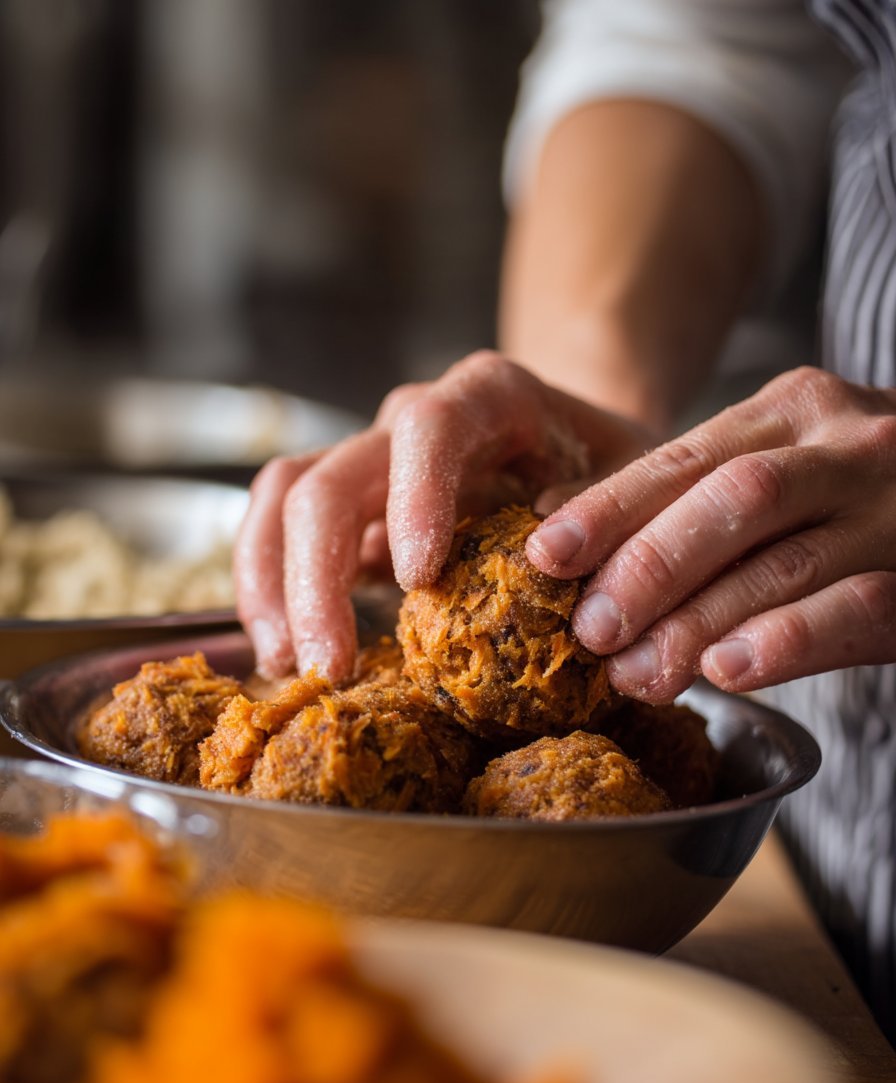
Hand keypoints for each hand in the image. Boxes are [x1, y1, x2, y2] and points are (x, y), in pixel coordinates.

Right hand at [235, 351, 652, 678]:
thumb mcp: (642, 486)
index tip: (417, 580)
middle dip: (316, 576)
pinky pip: (279, 532)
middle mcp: (414, 420)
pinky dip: (271, 591)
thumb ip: (610, 513)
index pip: (433, 427)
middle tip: (327, 666)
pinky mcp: (351, 511)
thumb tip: (554, 557)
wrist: (589, 456)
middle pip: (333, 477)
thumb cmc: (618, 476)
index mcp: (490, 398)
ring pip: (286, 495)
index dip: (415, 498)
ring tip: (287, 665)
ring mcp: (373, 461)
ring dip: (273, 583)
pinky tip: (284, 654)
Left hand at [526, 367, 895, 699]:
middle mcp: (845, 447)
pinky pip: (853, 607)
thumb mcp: (771, 467)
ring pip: (783, 560)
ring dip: (698, 621)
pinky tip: (727, 669)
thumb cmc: (847, 496)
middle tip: (591, 630)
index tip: (545, 554)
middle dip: (650, 566)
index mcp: (792, 411)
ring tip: (636, 672)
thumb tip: (550, 521)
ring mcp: (892, 509)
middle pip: (732, 499)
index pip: (684, 458)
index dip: (611, 508)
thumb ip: (678, 492)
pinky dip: (785, 639)